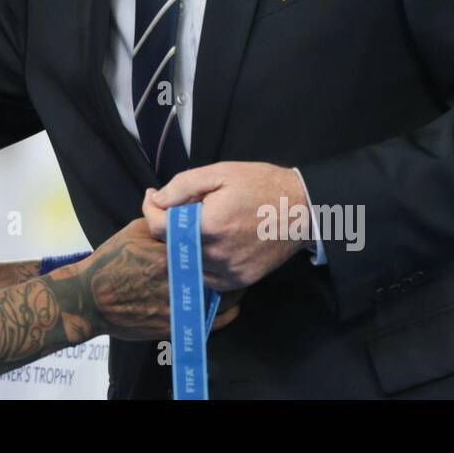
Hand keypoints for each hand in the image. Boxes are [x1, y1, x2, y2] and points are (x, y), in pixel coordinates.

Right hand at [74, 218, 240, 339]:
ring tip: (233, 282)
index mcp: (171, 254)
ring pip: (222, 299)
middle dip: (228, 265)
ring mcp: (179, 306)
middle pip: (221, 273)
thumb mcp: (134, 232)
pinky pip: (212, 321)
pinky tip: (228, 305)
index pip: (210, 245)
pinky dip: (224, 312)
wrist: (90, 299)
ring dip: (231, 290)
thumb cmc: (110, 262)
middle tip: (232, 258)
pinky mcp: (177, 326)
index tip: (227, 237)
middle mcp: (179, 280)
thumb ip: (161, 222)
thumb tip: (177, 206)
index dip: (222, 241)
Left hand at [143, 161, 310, 291]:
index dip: (150, 209)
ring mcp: (229, 272)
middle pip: (171, 245)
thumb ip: (183, 186)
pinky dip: (202, 259)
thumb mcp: (221, 172)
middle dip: (168, 224)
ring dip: (184, 243)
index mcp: (209, 226)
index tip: (153, 196)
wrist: (303, 209)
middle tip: (182, 206)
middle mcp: (217, 255)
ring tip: (201, 222)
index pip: (159, 227)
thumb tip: (158, 200)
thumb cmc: (262, 185)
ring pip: (187, 262)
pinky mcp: (240, 280)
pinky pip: (207, 275)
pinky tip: (213, 240)